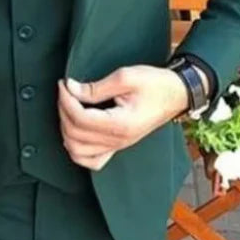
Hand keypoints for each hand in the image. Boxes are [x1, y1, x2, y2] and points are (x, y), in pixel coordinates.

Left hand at [58, 65, 190, 170]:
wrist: (176, 94)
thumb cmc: (155, 83)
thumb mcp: (126, 77)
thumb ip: (96, 87)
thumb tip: (71, 88)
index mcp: (121, 124)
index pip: (80, 118)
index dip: (66, 100)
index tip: (64, 83)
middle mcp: (118, 141)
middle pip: (75, 134)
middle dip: (63, 111)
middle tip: (66, 91)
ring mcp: (117, 147)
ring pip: (77, 152)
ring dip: (66, 130)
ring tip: (68, 108)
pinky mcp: (117, 147)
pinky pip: (91, 161)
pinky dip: (77, 150)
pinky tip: (75, 132)